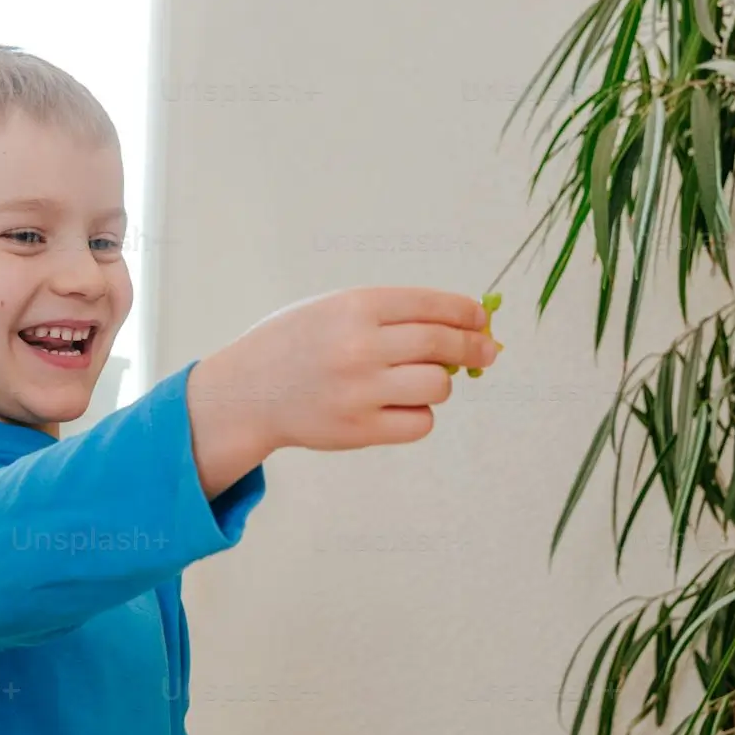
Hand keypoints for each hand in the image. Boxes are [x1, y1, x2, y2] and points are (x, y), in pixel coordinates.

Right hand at [185, 288, 496, 495]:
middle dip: (474, 346)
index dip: (467, 312)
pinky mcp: (360, 429)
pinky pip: (420, 421)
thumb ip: (392, 314)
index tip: (482, 318)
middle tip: (488, 350)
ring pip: (438, 385)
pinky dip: (420, 413)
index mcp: (355, 306)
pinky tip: (398, 405)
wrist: (247, 391)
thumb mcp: (335, 309)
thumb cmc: (299, 344)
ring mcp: (359, 391)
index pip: (432, 305)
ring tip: (418, 380)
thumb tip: (465, 326)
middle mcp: (359, 346)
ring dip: (440, 382)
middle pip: (442, 343)